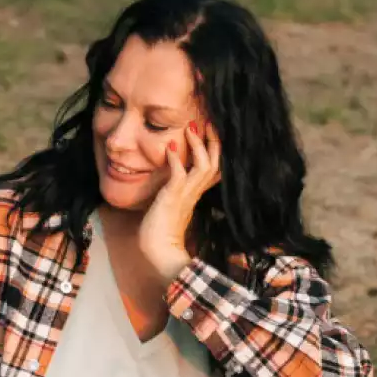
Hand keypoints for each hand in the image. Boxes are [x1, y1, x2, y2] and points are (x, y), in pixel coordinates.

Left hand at [139, 121, 221, 283]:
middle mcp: (195, 193)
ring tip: (192, 127)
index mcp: (196, 195)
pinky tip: (170, 147)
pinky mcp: (173, 198)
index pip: (214, 169)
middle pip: (216, 163)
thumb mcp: (171, 208)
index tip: (210, 133)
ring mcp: (186, 195)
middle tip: (208, 122)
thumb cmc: (161, 234)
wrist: (160, 254)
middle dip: (214, 141)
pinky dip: (175, 159)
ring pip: (204, 166)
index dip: (215, 151)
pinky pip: (178, 175)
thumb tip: (170, 183)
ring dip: (198, 145)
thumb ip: (175, 194)